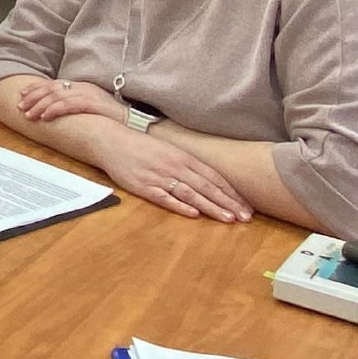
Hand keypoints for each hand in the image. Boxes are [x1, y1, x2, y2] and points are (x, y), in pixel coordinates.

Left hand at [17, 77, 128, 125]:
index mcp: (80, 86)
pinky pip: (68, 105)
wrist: (132, 120)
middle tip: (20, 105)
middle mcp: (82, 87)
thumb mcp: (89, 106)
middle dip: (33, 97)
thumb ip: (74, 105)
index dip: (36, 88)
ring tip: (29, 114)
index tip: (22, 94)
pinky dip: (54, 110)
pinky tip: (45, 116)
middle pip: (52, 88)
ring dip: (40, 105)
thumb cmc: (111, 117)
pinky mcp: (92, 103)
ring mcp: (87, 94)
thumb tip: (55, 110)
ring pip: (57, 96)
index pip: (54, 84)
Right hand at [90, 126, 250, 220]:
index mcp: (183, 157)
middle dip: (228, 203)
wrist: (111, 140)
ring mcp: (159, 177)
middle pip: (207, 187)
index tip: (246, 206)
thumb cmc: (141, 145)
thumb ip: (188, 164)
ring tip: (228, 219)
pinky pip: (165, 198)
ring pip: (191, 194)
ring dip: (211, 207)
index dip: (231, 192)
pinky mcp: (144, 186)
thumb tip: (208, 180)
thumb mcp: (169, 150)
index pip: (213, 177)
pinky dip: (180, 207)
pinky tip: (194, 215)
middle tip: (246, 217)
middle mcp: (175, 166)